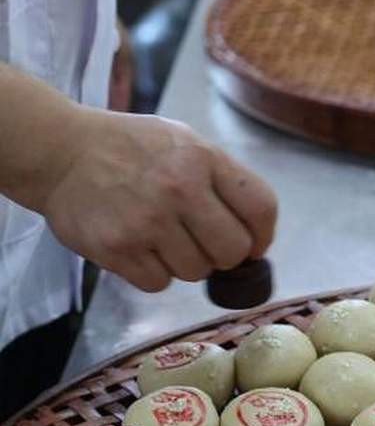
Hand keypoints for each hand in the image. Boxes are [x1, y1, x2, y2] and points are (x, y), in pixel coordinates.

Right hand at [42, 108, 276, 291]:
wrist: (59, 152)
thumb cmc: (127, 148)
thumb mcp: (183, 142)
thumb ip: (220, 179)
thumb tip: (254, 233)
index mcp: (202, 158)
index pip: (261, 208)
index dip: (262, 235)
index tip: (253, 245)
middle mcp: (179, 188)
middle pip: (233, 251)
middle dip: (224, 255)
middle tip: (202, 244)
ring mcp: (147, 221)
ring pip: (197, 272)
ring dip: (185, 264)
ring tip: (161, 237)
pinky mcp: (118, 249)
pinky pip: (159, 283)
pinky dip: (152, 273)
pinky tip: (138, 247)